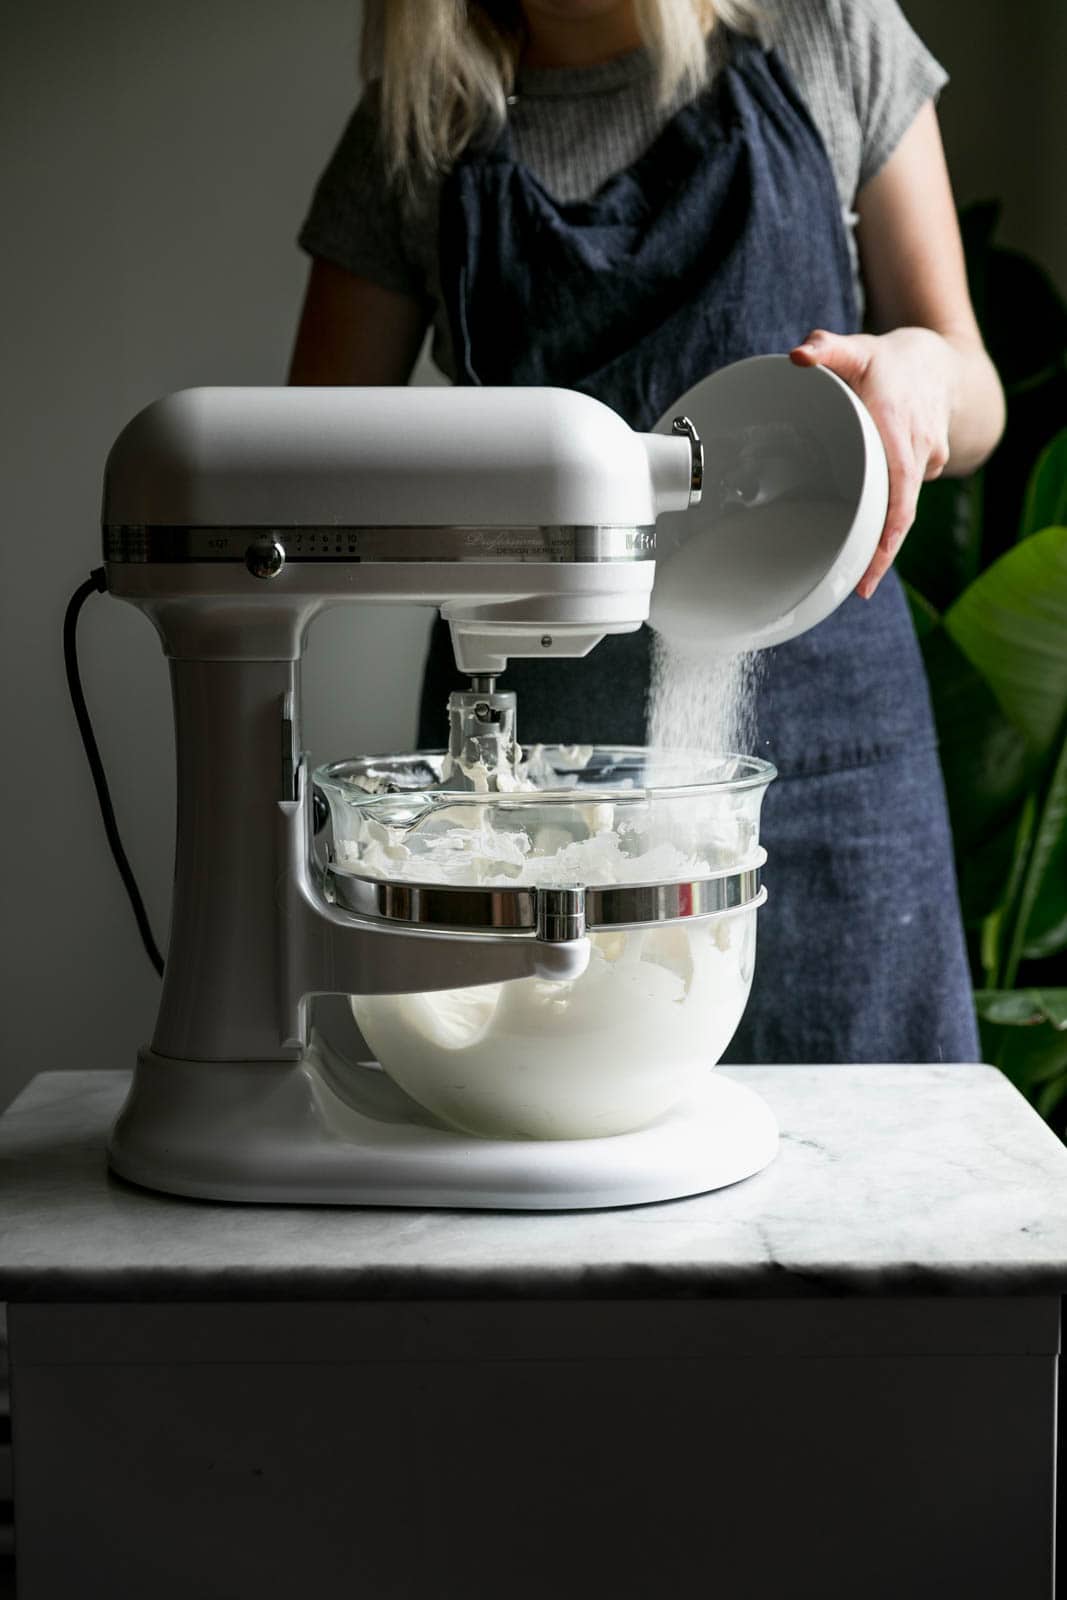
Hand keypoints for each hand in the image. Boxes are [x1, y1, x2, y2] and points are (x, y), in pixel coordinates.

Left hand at [789, 327, 954, 597]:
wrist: (941, 360)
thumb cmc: (894, 360)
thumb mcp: (859, 349)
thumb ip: (827, 349)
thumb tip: (798, 355)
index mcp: (899, 433)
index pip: (898, 501)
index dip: (886, 542)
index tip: (869, 574)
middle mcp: (918, 454)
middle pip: (900, 517)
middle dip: (879, 556)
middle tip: (856, 588)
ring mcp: (926, 463)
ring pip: (900, 508)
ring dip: (878, 535)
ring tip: (853, 567)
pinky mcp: (925, 469)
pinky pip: (902, 498)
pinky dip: (884, 514)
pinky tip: (863, 532)